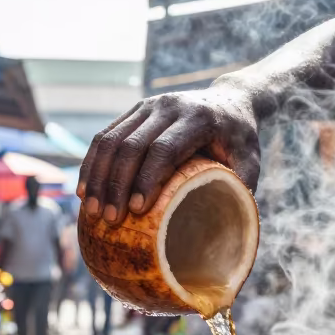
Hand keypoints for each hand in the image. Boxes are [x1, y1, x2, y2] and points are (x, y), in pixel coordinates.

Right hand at [77, 84, 260, 225]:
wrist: (230, 100)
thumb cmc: (241, 140)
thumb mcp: (251, 162)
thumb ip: (240, 190)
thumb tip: (226, 234)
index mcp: (198, 118)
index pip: (165, 149)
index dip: (147, 179)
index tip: (137, 210)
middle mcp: (168, 107)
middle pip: (132, 145)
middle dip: (116, 184)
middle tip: (109, 219)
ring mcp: (147, 106)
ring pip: (112, 140)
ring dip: (97, 177)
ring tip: (90, 211)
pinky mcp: (133, 112)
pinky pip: (105, 136)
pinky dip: (91, 164)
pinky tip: (83, 190)